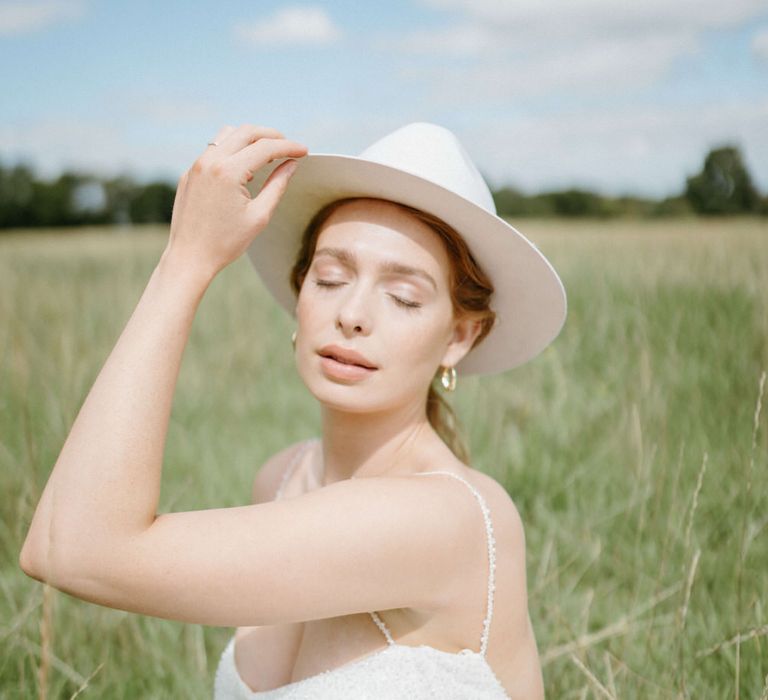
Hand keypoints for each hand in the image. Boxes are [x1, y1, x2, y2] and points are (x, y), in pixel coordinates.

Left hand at [164, 124, 307, 278]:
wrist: (189, 257)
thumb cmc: (226, 243)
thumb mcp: (259, 216)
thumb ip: (277, 186)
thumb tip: (291, 164)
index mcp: (228, 172)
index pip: (265, 148)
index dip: (289, 147)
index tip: (304, 151)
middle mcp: (210, 162)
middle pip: (246, 132)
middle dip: (271, 136)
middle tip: (289, 146)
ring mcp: (196, 166)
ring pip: (227, 134)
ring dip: (250, 138)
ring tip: (268, 152)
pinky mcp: (189, 173)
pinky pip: (213, 150)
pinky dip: (233, 149)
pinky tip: (244, 166)